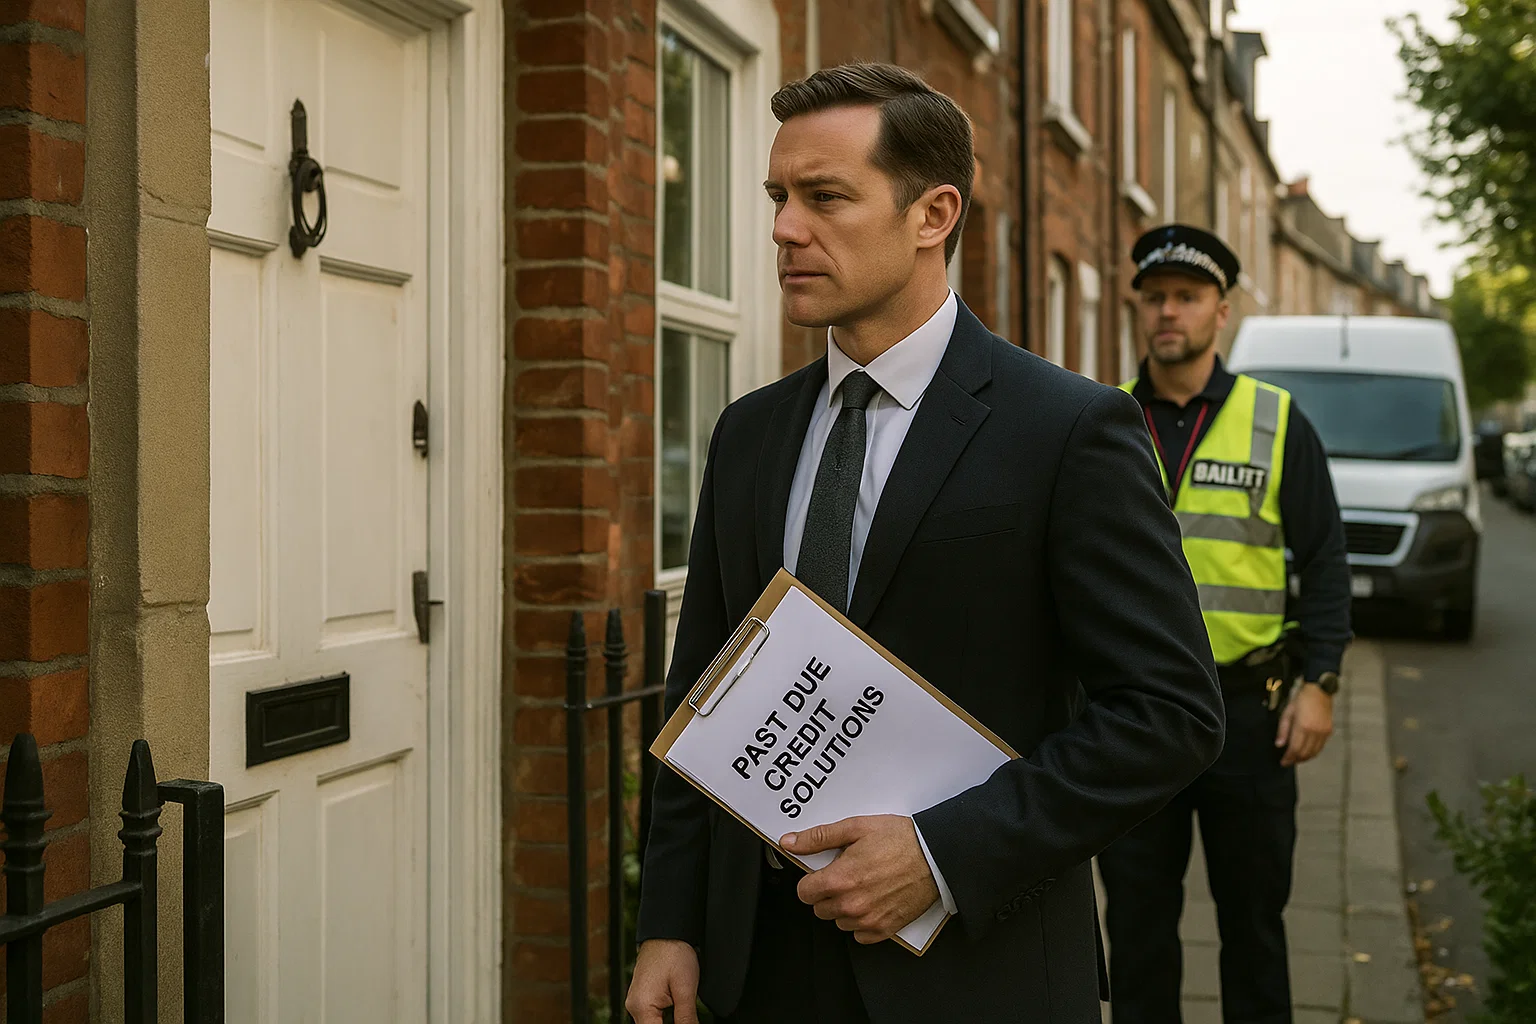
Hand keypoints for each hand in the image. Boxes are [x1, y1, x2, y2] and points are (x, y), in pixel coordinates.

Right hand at [625, 939, 699, 1023]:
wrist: (666, 931)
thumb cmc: (674, 953)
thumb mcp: (685, 989)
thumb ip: (686, 1018)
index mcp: (642, 1006)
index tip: (687, 1022)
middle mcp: (634, 1006)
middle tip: (687, 1016)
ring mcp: (636, 1001)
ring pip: (653, 1023)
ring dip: (669, 1022)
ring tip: (683, 1010)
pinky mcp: (642, 997)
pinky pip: (652, 1015)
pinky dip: (664, 1018)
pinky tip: (678, 1012)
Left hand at [782, 814, 940, 943]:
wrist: (936, 856)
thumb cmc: (901, 840)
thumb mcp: (855, 828)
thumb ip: (818, 838)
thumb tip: (790, 842)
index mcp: (841, 879)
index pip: (804, 892)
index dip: (811, 880)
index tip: (822, 873)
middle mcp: (852, 904)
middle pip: (820, 908)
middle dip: (827, 892)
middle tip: (846, 875)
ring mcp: (868, 920)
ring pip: (839, 921)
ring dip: (844, 907)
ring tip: (863, 886)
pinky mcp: (885, 929)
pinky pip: (860, 935)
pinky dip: (862, 921)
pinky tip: (873, 901)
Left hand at [1275, 682, 1333, 766]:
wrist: (1319, 691)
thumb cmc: (1301, 700)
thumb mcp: (1287, 712)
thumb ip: (1283, 730)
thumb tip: (1279, 745)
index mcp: (1302, 727)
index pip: (1295, 749)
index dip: (1289, 758)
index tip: (1283, 762)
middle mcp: (1314, 732)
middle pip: (1305, 753)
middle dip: (1296, 759)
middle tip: (1289, 761)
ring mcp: (1323, 733)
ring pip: (1314, 752)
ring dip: (1305, 758)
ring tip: (1297, 758)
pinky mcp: (1328, 732)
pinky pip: (1320, 747)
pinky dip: (1313, 752)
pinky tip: (1307, 751)